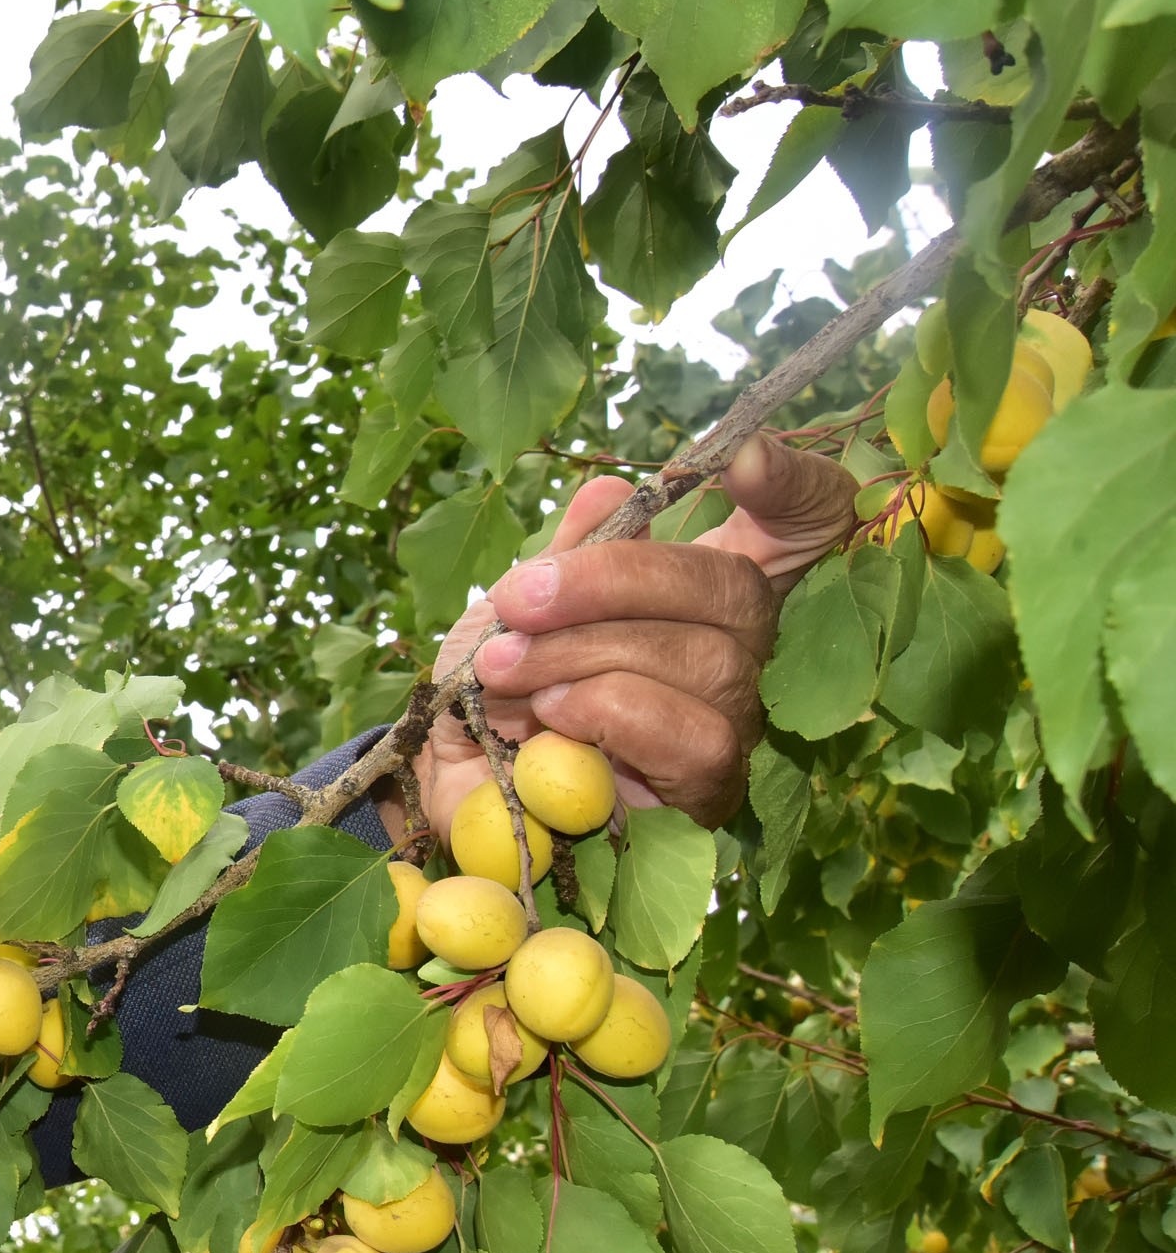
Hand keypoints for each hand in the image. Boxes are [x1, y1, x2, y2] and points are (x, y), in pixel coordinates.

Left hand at [415, 436, 860, 832]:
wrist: (449, 791)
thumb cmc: (493, 691)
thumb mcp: (516, 609)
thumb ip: (568, 553)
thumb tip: (609, 491)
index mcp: (696, 592)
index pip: (803, 525)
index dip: (797, 487)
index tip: (744, 458)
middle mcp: (737, 651)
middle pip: (736, 588)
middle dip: (612, 582)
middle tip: (519, 600)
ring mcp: (733, 724)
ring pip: (707, 662)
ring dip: (585, 655)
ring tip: (505, 668)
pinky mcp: (709, 794)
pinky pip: (697, 737)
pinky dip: (610, 712)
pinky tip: (551, 716)